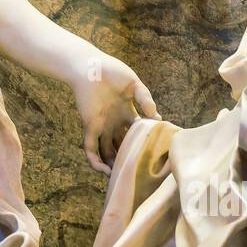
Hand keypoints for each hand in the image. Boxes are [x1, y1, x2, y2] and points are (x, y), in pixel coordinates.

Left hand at [71, 55, 159, 174]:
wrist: (89, 66)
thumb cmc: (112, 71)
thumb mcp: (134, 84)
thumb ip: (146, 100)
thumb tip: (156, 118)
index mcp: (126, 112)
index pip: (138, 132)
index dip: (146, 142)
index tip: (157, 152)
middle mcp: (114, 122)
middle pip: (122, 146)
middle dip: (128, 159)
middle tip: (138, 174)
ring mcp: (101, 126)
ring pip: (107, 153)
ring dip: (113, 166)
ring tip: (122, 180)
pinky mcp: (89, 127)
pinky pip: (91, 149)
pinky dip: (96, 162)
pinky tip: (105, 172)